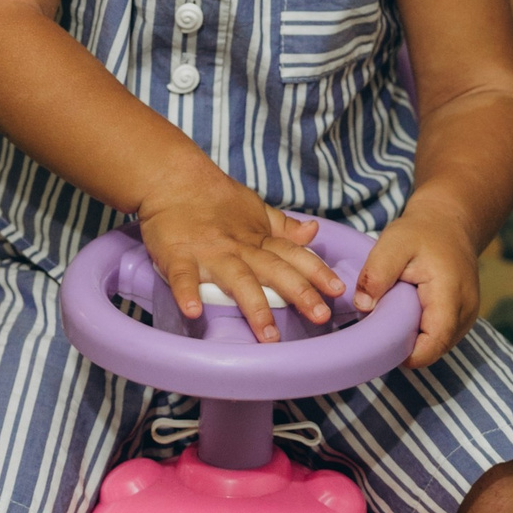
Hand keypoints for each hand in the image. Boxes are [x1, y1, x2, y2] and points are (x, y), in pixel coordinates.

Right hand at [136, 172, 346, 343]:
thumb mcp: (256, 210)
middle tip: (320, 316)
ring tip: (268, 334)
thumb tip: (313, 232)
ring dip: (254, 306)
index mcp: (258, 239)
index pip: (294, 256)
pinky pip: (183, 277)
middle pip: (274, 271)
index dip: (318, 272)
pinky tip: (194, 311)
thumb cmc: (216, 200)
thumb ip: (283, 227)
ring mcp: (210, 253)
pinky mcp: (178, 256)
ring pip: (237, 279)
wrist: (174, 178)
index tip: (338, 290)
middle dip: (299, 292)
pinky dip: (187, 293)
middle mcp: (239, 247)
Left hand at [355, 191, 481, 368]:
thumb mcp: (393, 243)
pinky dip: (423, 333)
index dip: (406, 353)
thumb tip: (363, 306)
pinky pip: (442, 335)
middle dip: (406, 348)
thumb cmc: (420, 231)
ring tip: (391, 320)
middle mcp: (466, 310)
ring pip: (439, 345)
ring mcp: (468, 315)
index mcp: (450, 295)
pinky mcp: (463, 315)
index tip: (379, 345)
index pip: (434, 343)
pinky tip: (405, 317)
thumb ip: (377, 273)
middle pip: (435, 349)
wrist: (449, 221)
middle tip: (378, 332)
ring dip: (415, 340)